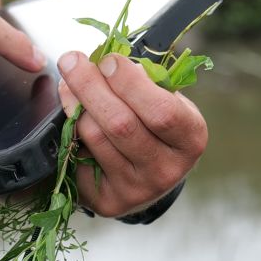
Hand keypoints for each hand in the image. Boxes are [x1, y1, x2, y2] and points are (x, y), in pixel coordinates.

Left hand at [54, 49, 207, 216]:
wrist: (151, 175)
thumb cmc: (158, 127)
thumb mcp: (166, 99)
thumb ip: (143, 81)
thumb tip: (103, 63)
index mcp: (190, 139)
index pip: (161, 111)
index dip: (130, 83)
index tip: (108, 59)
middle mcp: (166, 170)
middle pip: (120, 124)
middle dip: (90, 85)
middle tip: (71, 60)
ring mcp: (136, 189)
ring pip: (94, 136)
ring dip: (74, 104)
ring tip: (69, 84)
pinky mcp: (108, 200)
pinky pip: (77, 156)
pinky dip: (69, 129)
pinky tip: (72, 115)